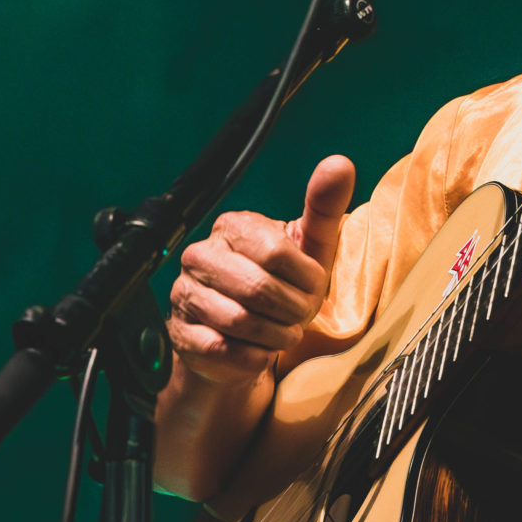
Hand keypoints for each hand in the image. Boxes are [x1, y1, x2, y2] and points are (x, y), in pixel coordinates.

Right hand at [165, 154, 354, 387]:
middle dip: (292, 310)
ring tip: (283, 333)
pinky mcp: (182, 333)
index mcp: (232, 227)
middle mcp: (201, 256)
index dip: (305, 278)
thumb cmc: (282, 286)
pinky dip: (253, 356)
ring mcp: (186, 294)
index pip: (275, 252)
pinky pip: (222, 349)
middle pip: (257, 288)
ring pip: (239, 321)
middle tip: (299, 316)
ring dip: (275, 335)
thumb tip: (339, 164)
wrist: (248, 336)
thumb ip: (324, 207)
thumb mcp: (310, 247)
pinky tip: (260, 349)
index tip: (312, 287)